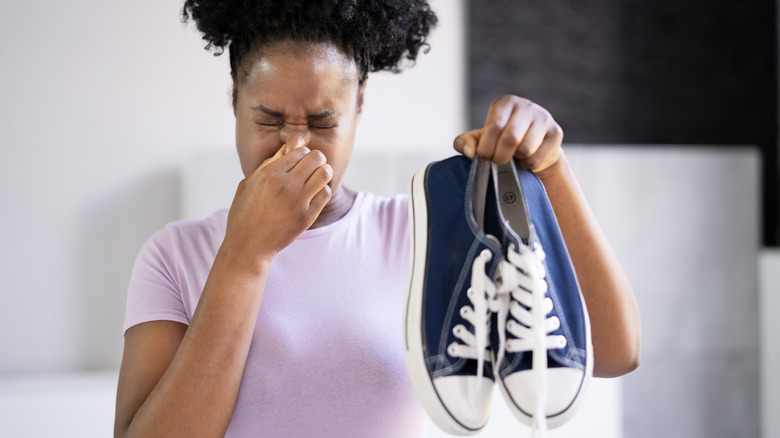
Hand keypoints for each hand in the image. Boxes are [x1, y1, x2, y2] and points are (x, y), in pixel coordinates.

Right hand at [222, 135, 331, 267]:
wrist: (248, 246)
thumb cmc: (244, 213)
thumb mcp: (248, 184)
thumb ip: (268, 163)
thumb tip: (288, 147)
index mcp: (269, 174)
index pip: (300, 150)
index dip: (301, 153)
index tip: (298, 161)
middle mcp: (286, 185)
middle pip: (316, 158)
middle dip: (315, 159)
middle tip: (310, 168)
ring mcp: (298, 201)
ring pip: (325, 173)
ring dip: (322, 172)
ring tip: (314, 179)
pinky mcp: (307, 216)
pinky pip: (326, 193)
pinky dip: (322, 190)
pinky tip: (313, 194)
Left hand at [454, 95, 563, 172]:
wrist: (531, 148)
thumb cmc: (500, 142)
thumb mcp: (480, 139)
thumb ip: (465, 142)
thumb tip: (469, 152)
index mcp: (505, 103)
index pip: (494, 126)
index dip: (486, 147)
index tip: (484, 158)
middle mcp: (525, 106)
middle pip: (510, 139)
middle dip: (500, 157)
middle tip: (497, 162)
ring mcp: (543, 117)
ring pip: (526, 149)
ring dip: (515, 160)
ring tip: (513, 157)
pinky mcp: (556, 132)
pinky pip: (538, 157)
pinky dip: (528, 164)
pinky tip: (525, 159)